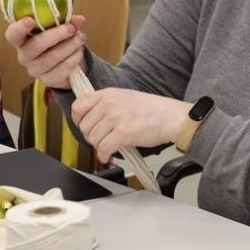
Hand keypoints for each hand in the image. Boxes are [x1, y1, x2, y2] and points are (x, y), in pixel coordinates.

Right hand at [4, 14, 87, 88]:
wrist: (67, 63)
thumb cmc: (58, 41)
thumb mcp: (60, 28)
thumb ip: (68, 22)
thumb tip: (80, 20)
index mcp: (21, 39)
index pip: (12, 35)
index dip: (19, 28)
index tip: (30, 20)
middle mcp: (24, 56)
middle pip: (36, 45)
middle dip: (57, 35)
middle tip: (71, 28)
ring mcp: (35, 70)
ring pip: (52, 57)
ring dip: (69, 46)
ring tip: (80, 38)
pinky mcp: (48, 81)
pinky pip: (62, 69)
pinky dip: (74, 58)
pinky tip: (79, 52)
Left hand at [71, 87, 188, 164]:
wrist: (171, 117)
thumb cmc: (153, 110)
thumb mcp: (126, 98)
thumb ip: (107, 104)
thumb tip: (92, 119)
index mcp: (108, 94)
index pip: (78, 106)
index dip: (78, 119)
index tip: (84, 126)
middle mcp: (109, 104)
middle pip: (84, 126)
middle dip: (91, 137)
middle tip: (101, 140)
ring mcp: (115, 118)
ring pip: (92, 138)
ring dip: (99, 147)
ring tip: (108, 146)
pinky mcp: (123, 133)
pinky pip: (103, 148)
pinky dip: (104, 155)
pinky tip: (109, 155)